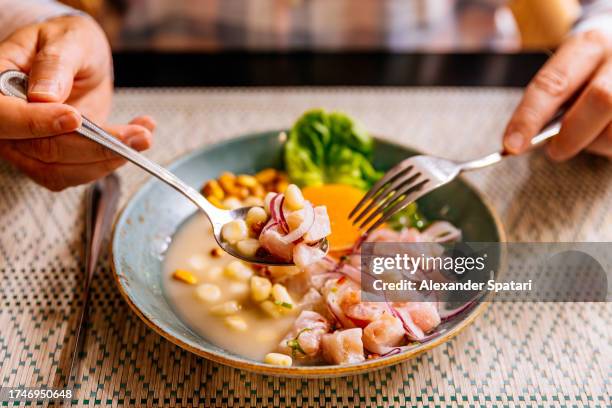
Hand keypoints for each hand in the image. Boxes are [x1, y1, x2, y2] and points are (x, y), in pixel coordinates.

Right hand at [0, 15, 153, 190]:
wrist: (79, 58)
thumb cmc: (67, 42)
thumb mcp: (67, 40)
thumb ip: (55, 65)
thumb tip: (44, 97)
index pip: (2, 117)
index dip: (34, 123)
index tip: (74, 118)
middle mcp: (9, 123)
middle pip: (40, 149)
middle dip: (93, 146)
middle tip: (136, 134)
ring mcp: (27, 146)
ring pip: (61, 170)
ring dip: (107, 159)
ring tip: (143, 135)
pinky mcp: (53, 160)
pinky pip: (77, 174)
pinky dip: (110, 162)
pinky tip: (137, 137)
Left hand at [503, 30, 611, 160]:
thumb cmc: (588, 77)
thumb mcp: (568, 78)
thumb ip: (550, 104)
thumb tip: (523, 139)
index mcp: (588, 46)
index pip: (553, 84)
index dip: (529, 117)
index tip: (511, 145)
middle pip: (601, 99)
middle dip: (571, 135)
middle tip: (554, 150)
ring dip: (594, 143)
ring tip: (587, 137)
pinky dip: (608, 146)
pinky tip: (602, 134)